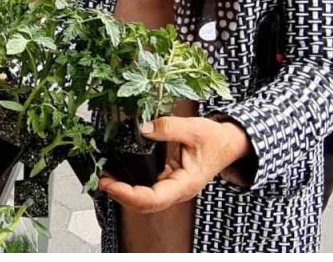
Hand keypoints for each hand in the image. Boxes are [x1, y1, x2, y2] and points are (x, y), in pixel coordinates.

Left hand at [98, 116, 249, 213]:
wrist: (230, 143)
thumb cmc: (216, 139)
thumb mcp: (194, 128)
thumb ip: (168, 127)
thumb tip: (142, 129)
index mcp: (186, 183)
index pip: (154, 198)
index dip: (130, 194)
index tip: (111, 184)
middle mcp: (178, 190)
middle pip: (146, 204)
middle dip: (122, 195)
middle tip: (102, 181)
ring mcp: (173, 187)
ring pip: (146, 199)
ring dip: (125, 192)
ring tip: (106, 179)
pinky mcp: (169, 180)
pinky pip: (148, 189)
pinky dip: (132, 185)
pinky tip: (120, 175)